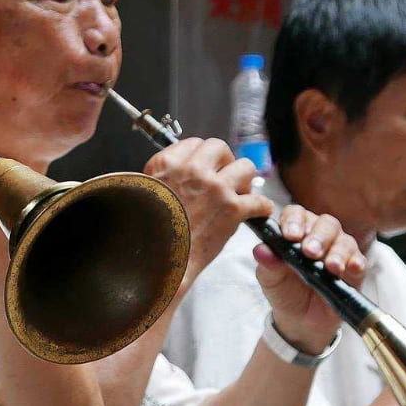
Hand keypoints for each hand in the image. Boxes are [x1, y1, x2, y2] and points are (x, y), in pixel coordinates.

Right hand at [145, 137, 272, 276]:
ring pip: (245, 167)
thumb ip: (163, 179)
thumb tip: (179, 175)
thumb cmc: (146, 235)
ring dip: (244, 180)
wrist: (156, 262)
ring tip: (239, 195)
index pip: (194, 143)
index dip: (202, 157)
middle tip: (224, 179)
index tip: (205, 169)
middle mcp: (192, 170)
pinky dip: (261, 207)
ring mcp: (215, 188)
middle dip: (225, 162)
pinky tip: (257, 213)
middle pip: (220, 148)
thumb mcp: (144, 194)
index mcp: (167, 165)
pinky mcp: (232, 209)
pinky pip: (258, 200)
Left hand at [254, 206, 367, 354]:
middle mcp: (319, 236)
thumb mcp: (271, 279)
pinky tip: (351, 268)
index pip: (296, 214)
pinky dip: (356, 262)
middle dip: (318, 237)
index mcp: (296, 231)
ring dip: (337, 252)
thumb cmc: (285, 291)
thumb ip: (268, 264)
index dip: (294, 221)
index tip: (290, 236)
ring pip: (344, 240)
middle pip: (325, 223)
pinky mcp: (354, 270)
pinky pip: (360, 260)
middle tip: (310, 252)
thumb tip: (260, 250)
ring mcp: (338, 251)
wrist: (300, 321)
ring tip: (330, 267)